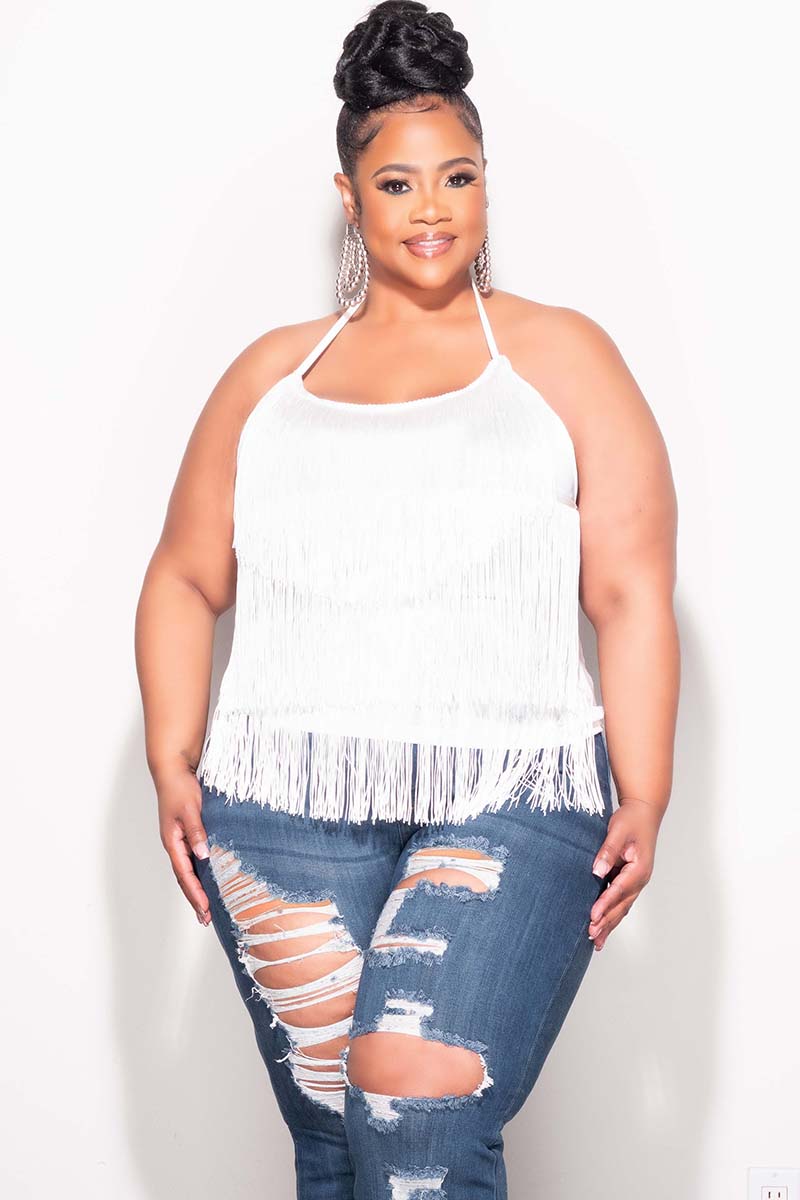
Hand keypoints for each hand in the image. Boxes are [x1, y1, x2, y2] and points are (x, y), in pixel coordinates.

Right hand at [156, 761, 211, 925]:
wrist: (173, 770)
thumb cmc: (179, 788)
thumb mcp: (190, 810)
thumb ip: (197, 832)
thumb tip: (203, 855)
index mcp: (172, 842)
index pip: (185, 874)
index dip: (195, 893)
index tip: (205, 909)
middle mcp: (175, 845)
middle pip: (185, 878)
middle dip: (195, 899)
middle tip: (206, 919)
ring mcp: (180, 840)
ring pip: (188, 871)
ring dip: (197, 889)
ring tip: (206, 908)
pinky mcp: (187, 834)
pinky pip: (193, 860)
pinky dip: (200, 874)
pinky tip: (209, 880)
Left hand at [588, 797, 659, 950]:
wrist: (644, 812)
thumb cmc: (631, 819)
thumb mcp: (618, 830)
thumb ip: (608, 851)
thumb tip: (597, 870)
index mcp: (639, 868)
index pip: (619, 890)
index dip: (605, 904)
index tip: (592, 916)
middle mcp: (640, 879)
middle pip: (622, 905)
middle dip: (607, 922)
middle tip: (592, 936)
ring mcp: (636, 881)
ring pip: (622, 908)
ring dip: (609, 924)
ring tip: (596, 941)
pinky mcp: (629, 880)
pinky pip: (620, 902)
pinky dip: (612, 915)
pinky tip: (602, 926)